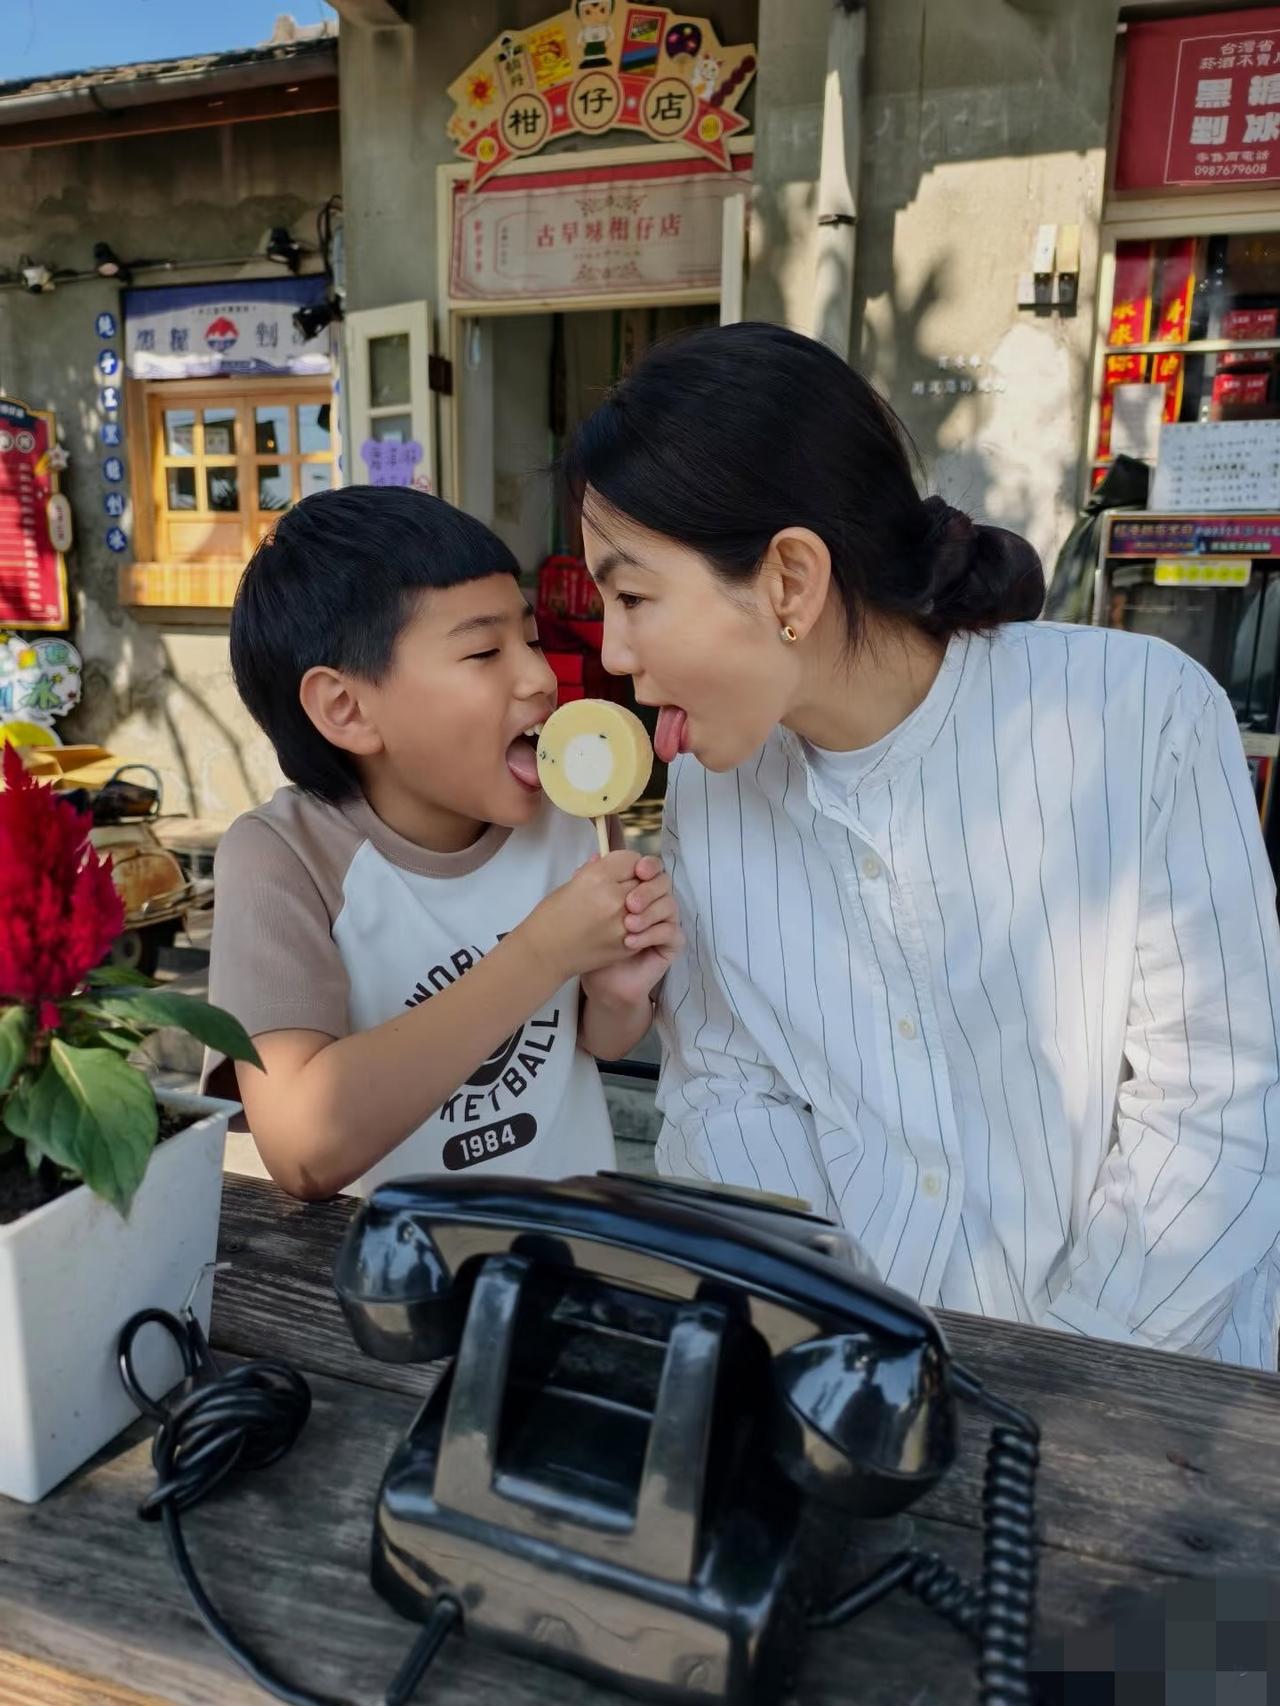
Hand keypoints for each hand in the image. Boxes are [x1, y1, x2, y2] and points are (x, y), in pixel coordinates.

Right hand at [522, 849, 640, 981]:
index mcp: (597, 878)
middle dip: (637, 881)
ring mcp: (624, 922)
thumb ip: (594, 870)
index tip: (621, 870)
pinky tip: (626, 923)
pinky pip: (646, 925)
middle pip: (644, 880)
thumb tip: (605, 858)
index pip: (632, 859)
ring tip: (629, 907)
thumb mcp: (571, 884)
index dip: (628, 863)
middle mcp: (614, 898)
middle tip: (626, 888)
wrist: (545, 954)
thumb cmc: (551, 916)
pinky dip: (641, 922)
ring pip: (649, 903)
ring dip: (642, 903)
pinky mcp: (628, 943)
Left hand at [581, 855, 683, 1009]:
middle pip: (664, 882)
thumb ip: (591, 880)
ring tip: (628, 926)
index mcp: (636, 888)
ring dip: (649, 913)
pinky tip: (631, 942)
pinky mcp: (669, 944)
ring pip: (670, 905)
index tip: (638, 870)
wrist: (599, 979)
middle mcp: (653, 902)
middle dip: (648, 890)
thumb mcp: (587, 908)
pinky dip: (652, 934)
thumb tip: (595, 856)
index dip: (648, 866)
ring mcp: (663, 922)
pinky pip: (671, 932)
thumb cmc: (591, 943)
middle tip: (630, 903)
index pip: (650, 867)